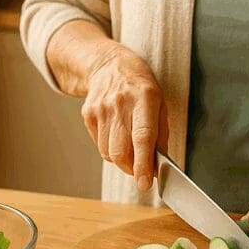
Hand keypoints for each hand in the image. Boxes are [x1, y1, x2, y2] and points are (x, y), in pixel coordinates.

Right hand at [81, 44, 168, 191]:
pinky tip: (117, 135)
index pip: (142, 137)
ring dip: (121, 160)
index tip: (145, 183)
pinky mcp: (88, 114)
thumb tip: (157, 165)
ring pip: (108, 153)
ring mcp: (101, 108)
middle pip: (120, 151)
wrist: (110, 65)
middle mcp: (120, 103)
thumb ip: (160, 134)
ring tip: (130, 148)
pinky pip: (99, 145)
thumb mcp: (160, 103)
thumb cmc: (141, 87)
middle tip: (141, 171)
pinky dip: (110, 149)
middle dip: (132, 169)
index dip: (144, 164)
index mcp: (144, 98)